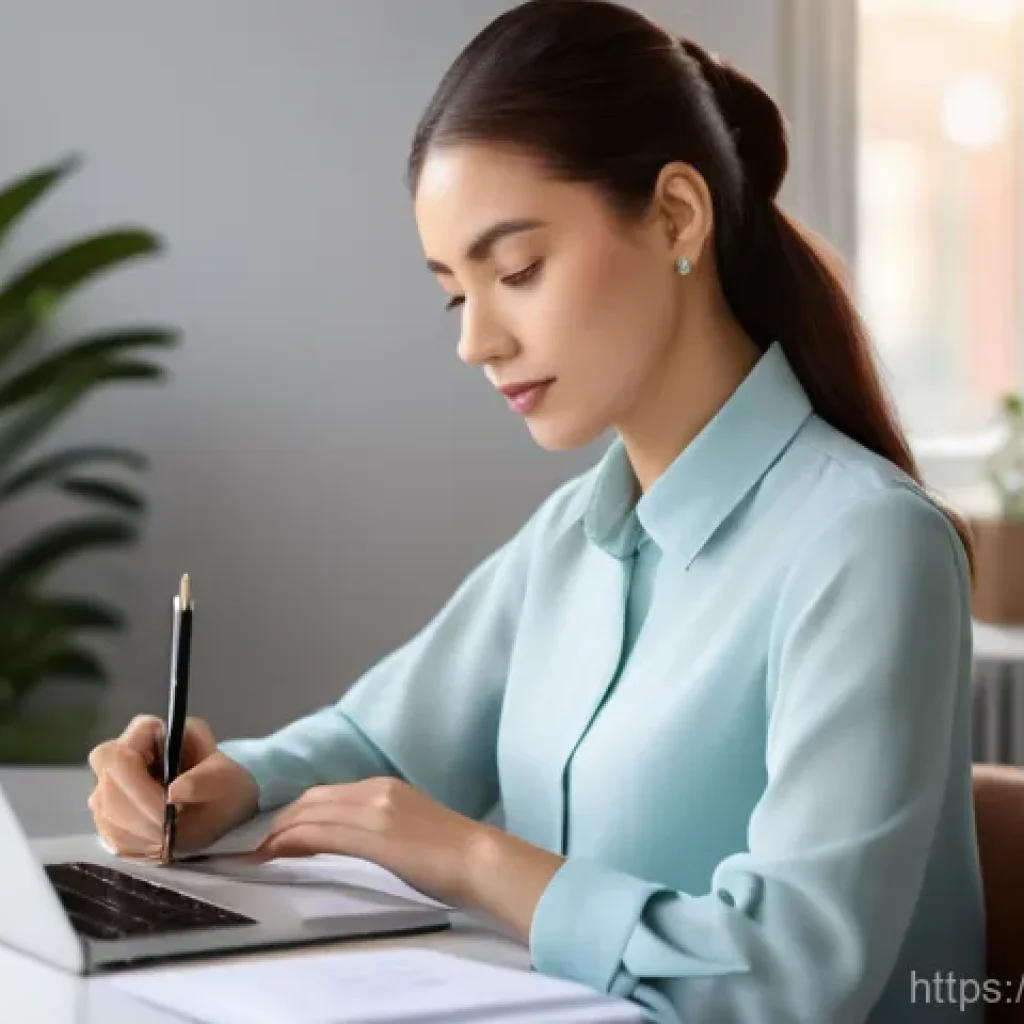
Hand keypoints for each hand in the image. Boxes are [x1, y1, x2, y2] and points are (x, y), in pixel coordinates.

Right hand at [87, 715, 258, 858]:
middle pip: (107, 787)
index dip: (135, 785)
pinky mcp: (109, 815)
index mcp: (148, 733)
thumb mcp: (227, 779)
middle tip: (167, 831)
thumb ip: (205, 781)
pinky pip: (108, 834)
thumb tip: (174, 791)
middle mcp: (121, 755)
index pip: (118, 755)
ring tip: (168, 838)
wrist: (221, 807)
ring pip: (104, 813)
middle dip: (138, 815)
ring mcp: (110, 785)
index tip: (165, 809)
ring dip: (137, 833)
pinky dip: (133, 845)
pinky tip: (157, 843)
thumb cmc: (223, 783)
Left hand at [250, 777, 486, 908]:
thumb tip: (353, 844)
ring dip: (277, 833)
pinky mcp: (373, 834)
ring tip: (256, 854)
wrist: (482, 861)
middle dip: (279, 820)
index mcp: (386, 787)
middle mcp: (376, 790)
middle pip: (312, 799)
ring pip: (310, 814)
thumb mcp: (411, 830)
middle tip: (257, 845)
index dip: (296, 813)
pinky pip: (319, 833)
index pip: (327, 794)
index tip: (276, 833)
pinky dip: (290, 842)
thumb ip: (380, 828)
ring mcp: (374, 810)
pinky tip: (275, 854)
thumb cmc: (455, 856)